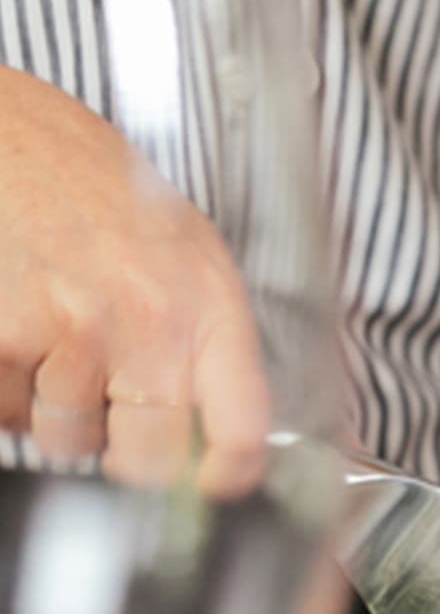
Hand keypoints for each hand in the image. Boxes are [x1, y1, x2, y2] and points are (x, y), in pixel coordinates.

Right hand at [0, 66, 269, 492]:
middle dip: (121, 447)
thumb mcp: (180, 245)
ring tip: (47, 331)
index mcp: (209, 303)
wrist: (1, 127)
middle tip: (104, 399)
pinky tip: (11, 323)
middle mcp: (151, 323)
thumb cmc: (86, 181)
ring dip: (50, 406)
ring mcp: (73, 331)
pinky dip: (0, 385)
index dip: (225, 475)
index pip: (242, 431)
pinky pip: (3, 409)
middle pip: (147, 458)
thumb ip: (202, 337)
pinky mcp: (3, 334)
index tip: (210, 485)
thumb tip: (216, 434)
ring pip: (65, 438)